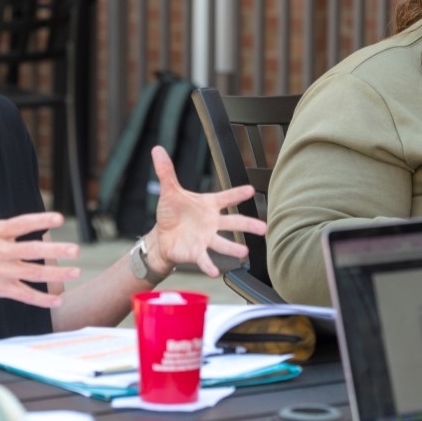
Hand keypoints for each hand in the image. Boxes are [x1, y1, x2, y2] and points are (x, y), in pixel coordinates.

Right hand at [0, 171, 80, 306]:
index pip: (21, 224)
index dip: (40, 220)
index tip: (59, 218)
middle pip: (32, 250)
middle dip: (56, 251)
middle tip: (76, 250)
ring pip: (32, 273)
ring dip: (56, 274)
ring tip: (76, 272)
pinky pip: (23, 294)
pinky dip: (41, 299)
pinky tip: (57, 300)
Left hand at [146, 146, 264, 276]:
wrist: (162, 237)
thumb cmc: (172, 213)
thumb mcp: (169, 191)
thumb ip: (166, 171)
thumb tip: (156, 149)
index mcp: (208, 205)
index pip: (226, 197)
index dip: (238, 194)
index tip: (250, 190)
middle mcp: (212, 222)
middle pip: (234, 222)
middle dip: (249, 224)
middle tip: (264, 227)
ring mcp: (206, 238)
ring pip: (224, 243)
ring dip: (233, 248)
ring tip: (245, 251)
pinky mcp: (197, 252)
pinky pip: (206, 259)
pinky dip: (210, 265)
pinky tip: (215, 272)